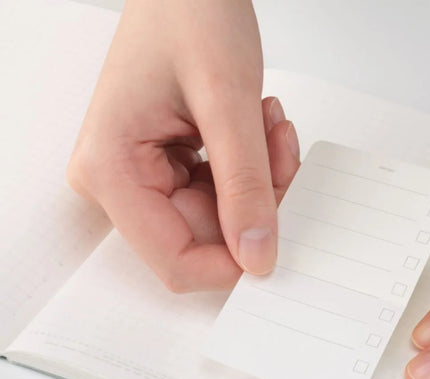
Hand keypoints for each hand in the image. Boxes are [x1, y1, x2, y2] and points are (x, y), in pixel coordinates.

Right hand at [67, 0, 299, 291]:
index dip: (231, 264)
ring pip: (220, 219)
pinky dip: (252, 170)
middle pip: (204, 240)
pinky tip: (258, 128)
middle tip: (279, 153)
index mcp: (111, 170)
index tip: (276, 239)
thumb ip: (244, 185)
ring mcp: (143, 176)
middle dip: (256, 204)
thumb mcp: (227, 101)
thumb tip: (257, 256)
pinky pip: (221, 195)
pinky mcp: (167, 168)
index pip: (174, 260)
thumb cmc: (188, 11)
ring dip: (259, 182)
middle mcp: (119, 182)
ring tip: (267, 126)